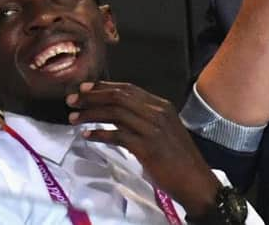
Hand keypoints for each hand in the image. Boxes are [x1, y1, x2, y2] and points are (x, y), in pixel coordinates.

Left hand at [66, 81, 220, 217]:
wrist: (197, 182)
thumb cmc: (177, 158)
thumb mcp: (161, 129)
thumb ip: (140, 117)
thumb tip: (112, 111)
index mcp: (161, 105)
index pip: (126, 88)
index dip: (102, 87)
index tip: (83, 88)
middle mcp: (157, 112)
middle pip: (117, 96)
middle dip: (91, 96)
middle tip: (71, 100)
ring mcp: (152, 129)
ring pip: (114, 113)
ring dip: (90, 114)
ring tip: (73, 118)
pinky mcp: (147, 147)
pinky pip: (117, 135)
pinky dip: (99, 134)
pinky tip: (87, 136)